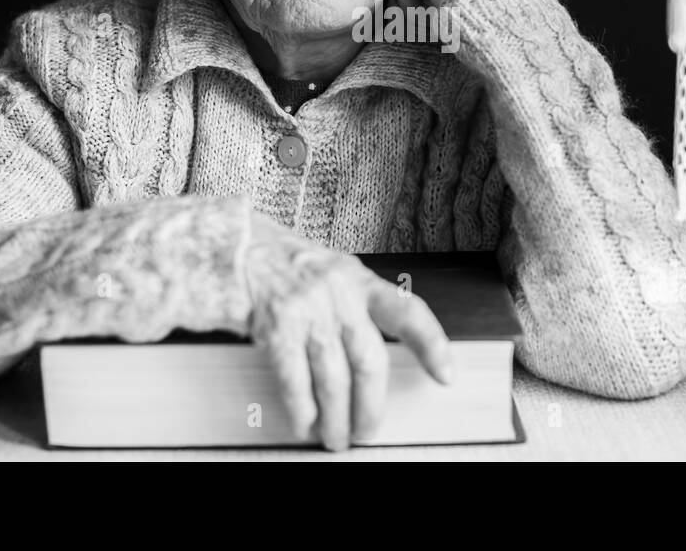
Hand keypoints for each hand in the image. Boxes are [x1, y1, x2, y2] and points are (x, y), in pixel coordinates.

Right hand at [242, 212, 452, 450]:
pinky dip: (303, 410)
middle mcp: (339, 293)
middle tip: (367, 431)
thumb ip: (359, 305)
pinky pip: (296, 382)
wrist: (239, 247)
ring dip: (335, 418)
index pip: (408, 312)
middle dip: (370, 407)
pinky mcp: (277, 327)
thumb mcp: (335, 271)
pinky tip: (305, 423)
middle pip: (369, 362)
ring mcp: (308, 310)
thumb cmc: (290, 265)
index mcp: (360, 279)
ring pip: (333, 380)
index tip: (446, 376)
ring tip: (334, 437)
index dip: (432, 345)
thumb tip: (376, 361)